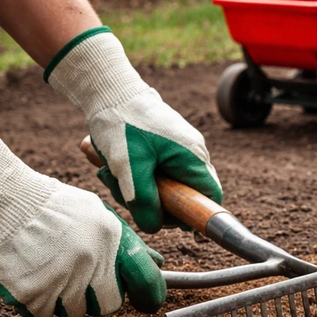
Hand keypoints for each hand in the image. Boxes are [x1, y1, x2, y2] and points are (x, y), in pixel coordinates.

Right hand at [0, 130, 165, 316]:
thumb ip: (128, 243)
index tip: (147, 302)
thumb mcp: (96, 215)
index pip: (147, 282)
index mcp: (110, 239)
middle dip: (100, 297)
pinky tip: (32, 276)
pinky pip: (44, 313)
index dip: (150, 296)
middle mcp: (89, 261)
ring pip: (76, 312)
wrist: (0, 203)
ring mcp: (60, 280)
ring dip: (66, 298)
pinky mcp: (31, 294)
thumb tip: (158, 264)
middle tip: (82, 280)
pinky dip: (38, 301)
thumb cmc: (51, 208)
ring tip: (52, 269)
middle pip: (110, 305)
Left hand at [46, 27, 221, 233]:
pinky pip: (153, 172)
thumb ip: (144, 201)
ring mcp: (177, 149)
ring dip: (136, 188)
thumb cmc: (121, 123)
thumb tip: (154, 227)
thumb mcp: (129, 166)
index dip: (195, 215)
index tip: (169, 221)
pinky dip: (132, 175)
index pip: (210, 196)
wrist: (107, 89)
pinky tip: (109, 166)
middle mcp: (191, 154)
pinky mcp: (162, 147)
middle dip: (153, 201)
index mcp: (192, 157)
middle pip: (184, 195)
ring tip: (108, 173)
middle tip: (125, 194)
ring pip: (165, 185)